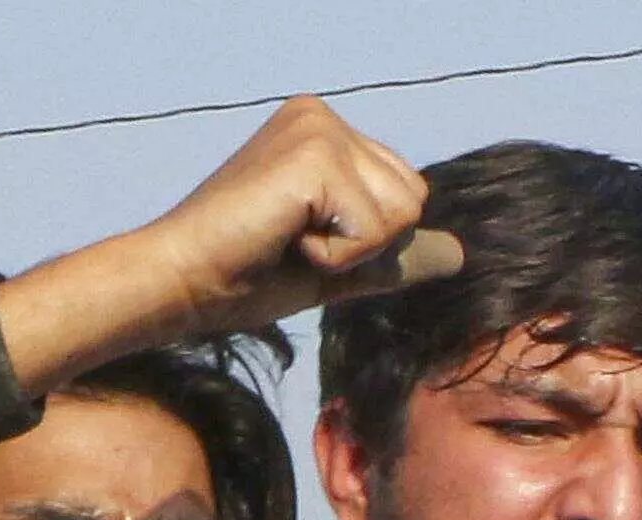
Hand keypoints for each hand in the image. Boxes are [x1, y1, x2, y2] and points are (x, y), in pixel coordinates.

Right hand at [0, 99, 455, 385]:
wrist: (183, 282)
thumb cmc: (244, 275)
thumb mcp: (337, 265)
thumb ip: (393, 255)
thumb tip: (458, 255)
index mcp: (323, 130)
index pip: (404, 194)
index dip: (365, 240)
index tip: (299, 239)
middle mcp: (321, 116)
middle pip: (412, 200)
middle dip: (365, 244)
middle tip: (295, 241)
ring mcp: (317, 128)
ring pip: (400, 215)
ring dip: (351, 251)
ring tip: (289, 239)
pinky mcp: (316, 156)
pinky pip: (375, 230)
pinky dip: (337, 255)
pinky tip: (286, 240)